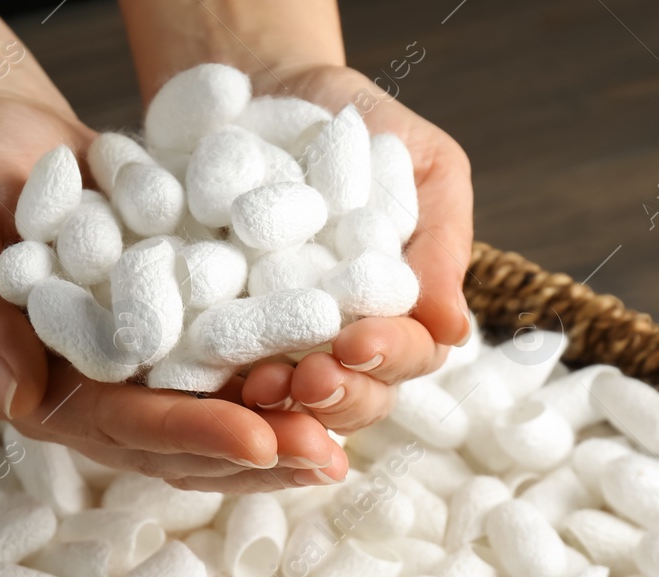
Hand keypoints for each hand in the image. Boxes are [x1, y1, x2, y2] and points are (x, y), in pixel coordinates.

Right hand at [0, 92, 347, 491]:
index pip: (127, 426)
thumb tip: (14, 400)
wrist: (7, 147)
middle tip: (325, 456)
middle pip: (184, 445)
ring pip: (219, 425)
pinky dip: (283, 390)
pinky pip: (235, 378)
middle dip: (256, 454)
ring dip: (281, 439)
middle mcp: (99, 398)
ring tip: (341, 448)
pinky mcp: (179, 344)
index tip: (260, 438)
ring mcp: (143, 376)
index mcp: (47, 391)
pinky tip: (337, 392)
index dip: (194, 435)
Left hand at [240, 65, 474, 434]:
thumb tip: (453, 328)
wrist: (266, 89)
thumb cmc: (360, 126)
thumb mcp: (424, 164)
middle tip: (307, 379)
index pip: (412, 354)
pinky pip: (221, 376)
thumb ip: (442, 241)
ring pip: (294, 403)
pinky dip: (217, 385)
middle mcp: (346, 341)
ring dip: (280, 405)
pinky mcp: (219, 336)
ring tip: (258, 386)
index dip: (389, 356)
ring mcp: (283, 346)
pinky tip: (204, 377)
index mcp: (404, 311)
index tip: (357, 341)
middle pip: (358, 397)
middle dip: (336, 395)